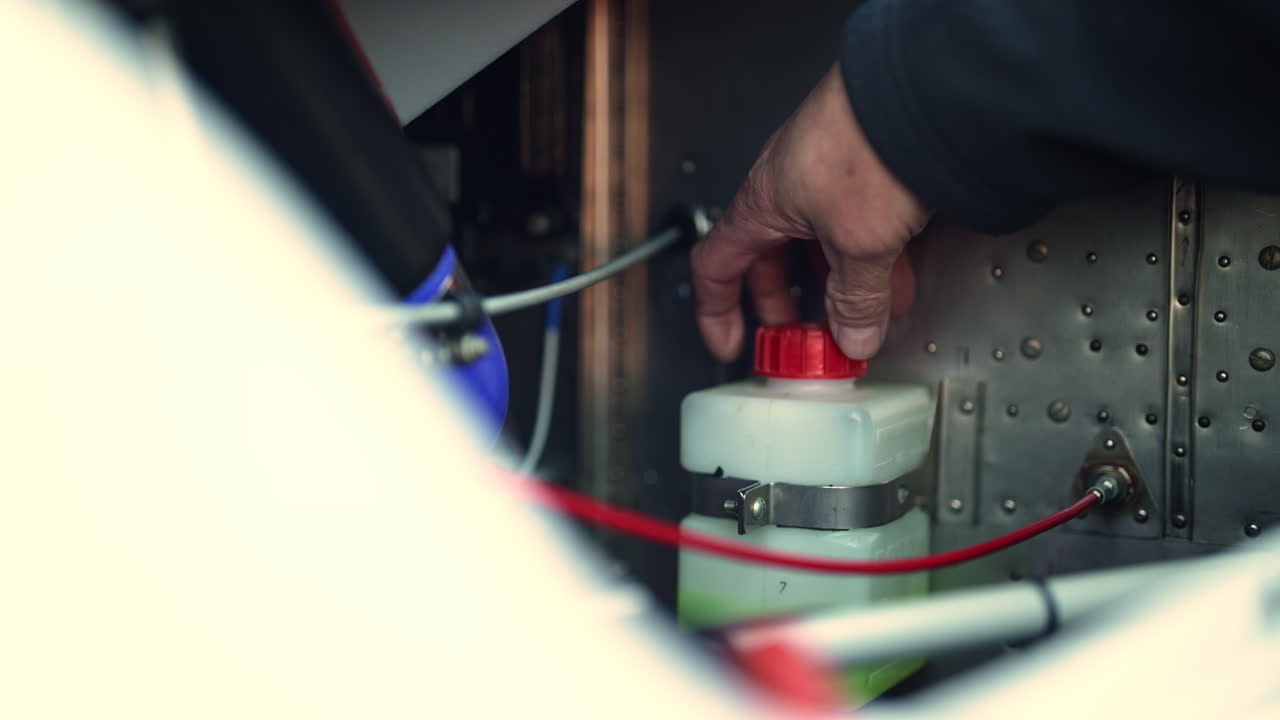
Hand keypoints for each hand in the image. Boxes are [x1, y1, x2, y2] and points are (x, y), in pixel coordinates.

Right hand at [689, 63, 931, 360]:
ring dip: (837, 286)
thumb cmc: (870, 146)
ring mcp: (825, 173)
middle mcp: (786, 186)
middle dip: (788, 306)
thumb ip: (855, 298)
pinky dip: (868, 259)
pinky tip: (898, 278)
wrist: (923, 90)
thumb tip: (853, 335)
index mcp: (761, 204)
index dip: (716, 312)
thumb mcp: (860, 244)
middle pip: (770, 260)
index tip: (732, 344)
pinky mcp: (866, 164)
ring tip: (864, 317)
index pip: (716, 267)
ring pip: (818, 243)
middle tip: (805, 339)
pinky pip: (854, 223)